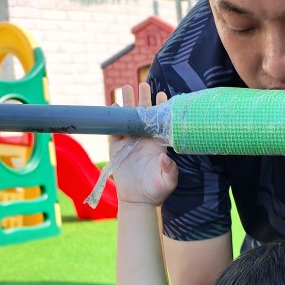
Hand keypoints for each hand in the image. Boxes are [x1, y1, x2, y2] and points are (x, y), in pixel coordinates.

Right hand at [109, 82, 177, 205]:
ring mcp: (129, 141)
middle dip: (143, 99)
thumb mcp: (168, 182)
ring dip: (127, 103)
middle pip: (143, 114)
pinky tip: (114, 107)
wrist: (137, 200)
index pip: (160, 121)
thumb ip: (170, 170)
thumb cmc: (156, 191)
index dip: (161, 108)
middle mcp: (143, 139)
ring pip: (127, 117)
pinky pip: (114, 129)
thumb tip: (165, 157)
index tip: (162, 95)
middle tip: (143, 85)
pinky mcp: (116, 146)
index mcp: (157, 143)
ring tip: (127, 88)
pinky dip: (113, 118)